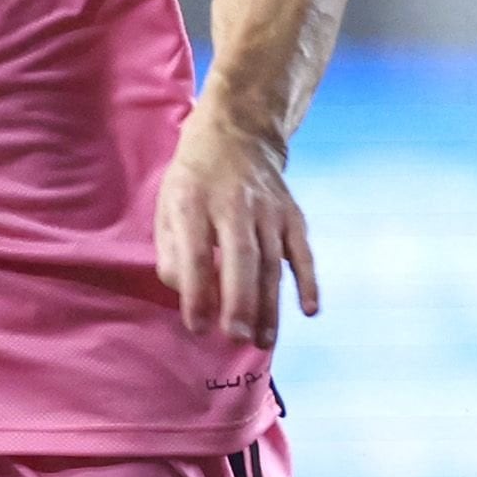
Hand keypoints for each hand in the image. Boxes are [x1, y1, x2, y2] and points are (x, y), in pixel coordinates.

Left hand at [157, 101, 316, 349]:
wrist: (238, 134)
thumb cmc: (194, 182)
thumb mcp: (166, 207)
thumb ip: (172, 253)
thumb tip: (188, 296)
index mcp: (193, 201)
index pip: (195, 252)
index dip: (197, 292)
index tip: (197, 328)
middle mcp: (234, 203)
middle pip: (240, 257)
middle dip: (240, 301)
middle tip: (237, 339)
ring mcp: (268, 209)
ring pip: (271, 261)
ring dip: (270, 305)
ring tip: (264, 342)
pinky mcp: (292, 215)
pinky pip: (302, 252)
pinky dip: (308, 281)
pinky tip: (309, 310)